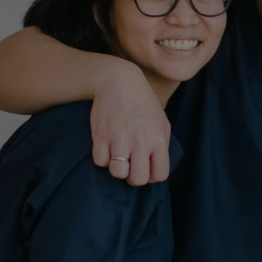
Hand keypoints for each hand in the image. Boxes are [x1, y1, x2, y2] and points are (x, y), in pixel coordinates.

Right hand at [90, 68, 172, 184]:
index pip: (160, 174)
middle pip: (138, 179)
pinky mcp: (100, 135)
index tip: (145, 168)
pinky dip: (102, 158)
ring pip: (118, 173)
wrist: (119, 82)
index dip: (152, 176)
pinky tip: (106, 147)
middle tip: (130, 165)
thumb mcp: (161, 122)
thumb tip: (157, 168)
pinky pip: (100, 162)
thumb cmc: (142, 103)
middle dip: (133, 176)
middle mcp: (141, 141)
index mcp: (159, 139)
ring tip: (117, 156)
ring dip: (116, 168)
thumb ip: (162, 145)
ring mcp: (120, 139)